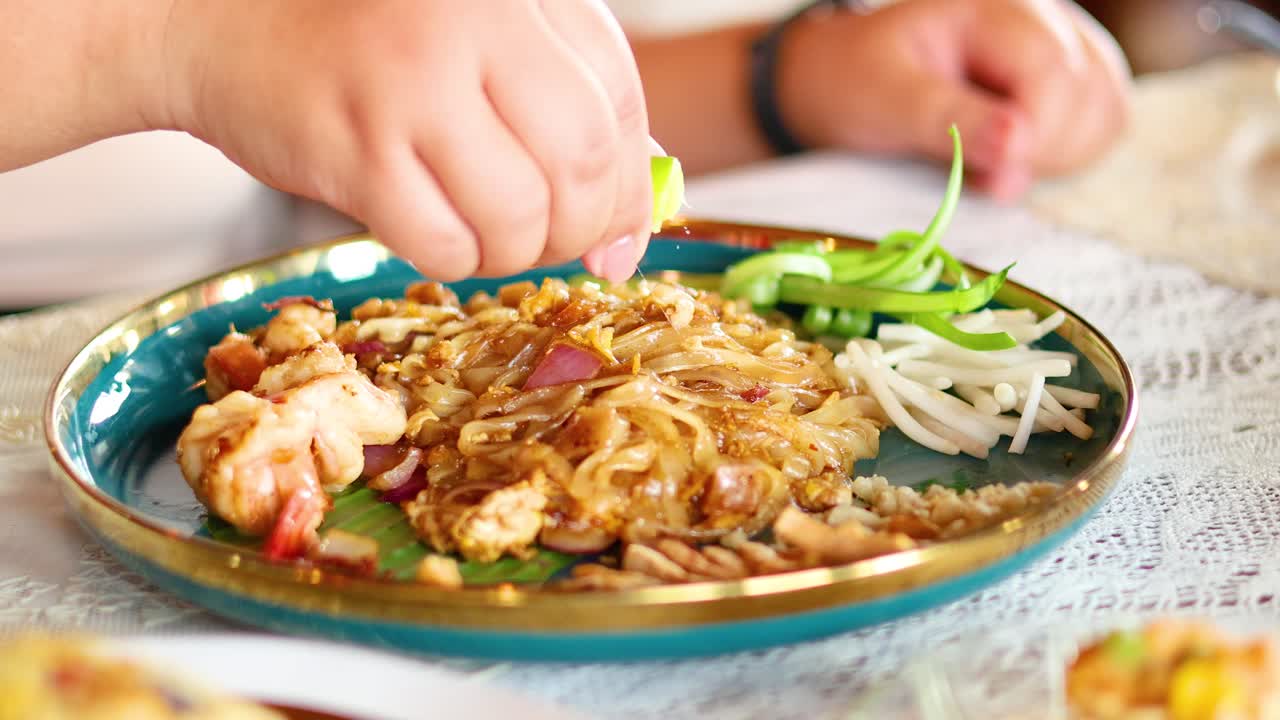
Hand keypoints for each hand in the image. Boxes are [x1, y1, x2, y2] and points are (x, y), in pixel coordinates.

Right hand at [163, 0, 653, 280]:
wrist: (220, 21)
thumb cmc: (369, 42)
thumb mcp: (483, 49)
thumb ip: (563, 117)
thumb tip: (628, 238)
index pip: (619, 105)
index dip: (627, 187)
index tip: (613, 232)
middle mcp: (474, 21)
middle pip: (582, 163)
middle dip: (579, 229)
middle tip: (548, 241)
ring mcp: (413, 83)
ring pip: (521, 216)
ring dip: (514, 252)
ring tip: (483, 232)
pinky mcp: (357, 148)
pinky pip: (448, 247)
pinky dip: (453, 260)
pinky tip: (430, 229)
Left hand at [777, 0, 1130, 199]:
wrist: (847, 81)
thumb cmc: (859, 83)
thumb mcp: (888, 100)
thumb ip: (950, 120)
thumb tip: (1017, 145)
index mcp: (993, 9)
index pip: (1051, 69)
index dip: (1033, 134)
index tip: (996, 178)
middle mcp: (1043, 18)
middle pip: (1090, 92)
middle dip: (1042, 151)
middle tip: (984, 174)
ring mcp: (1064, 48)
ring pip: (1106, 113)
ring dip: (1057, 159)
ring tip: (993, 165)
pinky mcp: (1071, 84)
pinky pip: (1101, 126)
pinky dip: (1065, 157)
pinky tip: (1013, 161)